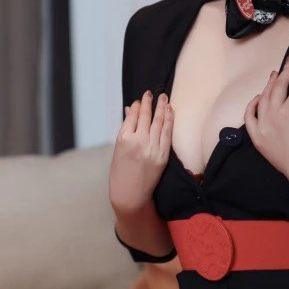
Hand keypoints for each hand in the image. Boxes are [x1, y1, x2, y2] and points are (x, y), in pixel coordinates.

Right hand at [109, 91, 173, 214]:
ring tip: (163, 97)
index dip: (137, 106)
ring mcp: (152, 148)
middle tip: (151, 93)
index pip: (132, 116)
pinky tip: (170, 111)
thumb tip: (130, 110)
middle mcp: (139, 142)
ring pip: (159, 122)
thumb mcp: (118, 149)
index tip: (140, 100)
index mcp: (123, 139)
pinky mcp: (163, 156)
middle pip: (145, 116)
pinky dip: (169, 121)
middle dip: (148, 103)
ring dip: (162, 107)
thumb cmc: (120, 174)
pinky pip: (167, 134)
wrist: (130, 195)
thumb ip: (126, 129)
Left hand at [244, 57, 288, 198]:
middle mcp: (271, 117)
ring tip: (275, 75)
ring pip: (263, 100)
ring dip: (269, 86)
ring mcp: (261, 127)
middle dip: (284, 75)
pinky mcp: (257, 138)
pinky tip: (258, 96)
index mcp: (287, 113)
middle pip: (277, 90)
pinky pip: (249, 118)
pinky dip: (252, 106)